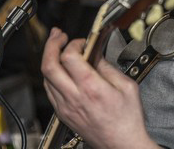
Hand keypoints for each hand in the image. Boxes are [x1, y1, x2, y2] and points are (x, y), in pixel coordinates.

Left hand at [41, 28, 158, 148]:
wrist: (122, 145)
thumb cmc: (127, 120)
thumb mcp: (127, 86)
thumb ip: (108, 67)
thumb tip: (95, 54)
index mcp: (91, 88)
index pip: (69, 57)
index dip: (73, 43)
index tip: (82, 42)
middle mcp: (74, 97)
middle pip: (48, 65)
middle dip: (51, 45)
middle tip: (58, 35)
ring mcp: (65, 107)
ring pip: (45, 77)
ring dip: (50, 59)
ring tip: (58, 48)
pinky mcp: (63, 114)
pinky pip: (49, 90)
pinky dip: (52, 75)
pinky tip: (60, 69)